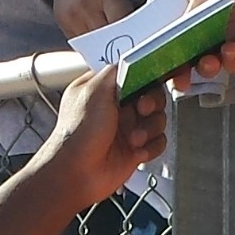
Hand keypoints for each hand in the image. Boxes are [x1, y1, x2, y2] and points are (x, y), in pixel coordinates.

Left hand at [34, 61, 166, 205]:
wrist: (76, 174)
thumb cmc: (77, 134)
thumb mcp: (93, 90)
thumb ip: (114, 71)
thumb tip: (131, 60)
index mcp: (104, 89)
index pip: (135, 74)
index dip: (147, 77)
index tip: (150, 82)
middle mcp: (116, 107)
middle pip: (152, 95)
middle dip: (152, 103)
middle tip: (142, 110)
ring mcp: (127, 128)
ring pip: (158, 119)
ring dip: (149, 129)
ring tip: (133, 138)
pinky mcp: (136, 148)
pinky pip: (158, 142)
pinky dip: (151, 147)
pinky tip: (136, 152)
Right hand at [51, 0, 140, 39]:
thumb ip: (143, 4)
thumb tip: (149, 33)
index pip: (123, 23)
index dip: (135, 37)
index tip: (143, 47)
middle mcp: (85, 1)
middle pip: (107, 39)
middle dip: (121, 43)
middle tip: (133, 46)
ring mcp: (70, 12)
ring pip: (93, 46)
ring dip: (106, 45)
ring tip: (115, 33)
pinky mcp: (61, 18)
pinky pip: (80, 42)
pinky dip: (92, 41)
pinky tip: (100, 27)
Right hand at [179, 0, 234, 77]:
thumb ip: (191, 16)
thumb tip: (174, 43)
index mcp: (201, 19)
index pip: (186, 49)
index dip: (180, 66)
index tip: (175, 76)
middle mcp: (221, 30)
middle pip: (207, 61)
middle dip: (204, 68)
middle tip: (205, 64)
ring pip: (231, 64)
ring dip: (227, 63)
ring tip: (228, 50)